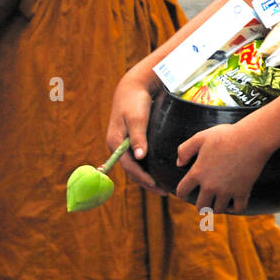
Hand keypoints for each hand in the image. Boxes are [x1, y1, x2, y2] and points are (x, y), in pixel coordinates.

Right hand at [105, 66, 168, 194]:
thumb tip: (139, 157)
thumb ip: (138, 137)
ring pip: (134, 166)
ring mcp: (122, 145)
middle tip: (164, 191)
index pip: (129, 166)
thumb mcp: (137, 118)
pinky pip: (137, 159)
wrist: (132, 87)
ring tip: (162, 187)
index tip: (156, 186)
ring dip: (146, 177)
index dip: (142, 177)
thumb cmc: (135, 101)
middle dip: (146, 182)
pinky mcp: (129, 141)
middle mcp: (117, 146)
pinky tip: (158, 172)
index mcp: (115, 142)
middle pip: (131, 170)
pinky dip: (147, 167)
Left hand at [174, 121, 270, 213]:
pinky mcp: (243, 191)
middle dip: (201, 205)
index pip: (182, 191)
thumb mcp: (201, 137)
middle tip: (206, 200)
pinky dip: (235, 208)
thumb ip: (185, 149)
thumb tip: (179, 163)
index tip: (186, 192)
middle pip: (201, 207)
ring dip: (218, 207)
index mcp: (198, 172)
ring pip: (218, 210)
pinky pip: (238, 208)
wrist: (252, 138)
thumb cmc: (227, 135)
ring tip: (220, 201)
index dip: (182, 193)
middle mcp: (210, 185)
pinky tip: (233, 201)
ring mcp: (227, 190)